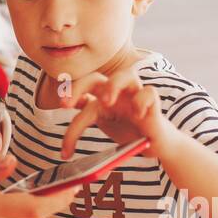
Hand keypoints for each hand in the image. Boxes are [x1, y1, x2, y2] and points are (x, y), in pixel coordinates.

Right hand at [0, 155, 79, 217]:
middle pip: (37, 217)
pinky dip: (27, 215)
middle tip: (73, 181)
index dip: (58, 199)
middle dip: (54, 200)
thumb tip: (12, 161)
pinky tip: (28, 200)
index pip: (31, 209)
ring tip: (55, 188)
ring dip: (40, 207)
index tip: (75, 186)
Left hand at [58, 68, 180, 160]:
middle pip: (95, 78)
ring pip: (125, 75)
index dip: (68, 101)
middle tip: (65, 105)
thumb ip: (85, 116)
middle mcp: (117, 92)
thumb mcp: (103, 123)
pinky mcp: (152, 103)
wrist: (156, 143)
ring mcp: (135, 95)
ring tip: (106, 102)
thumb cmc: (128, 130)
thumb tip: (66, 111)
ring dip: (113, 85)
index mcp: (101, 96)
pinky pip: (148, 92)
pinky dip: (142, 101)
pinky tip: (138, 115)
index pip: (80, 94)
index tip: (61, 113)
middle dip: (78, 87)